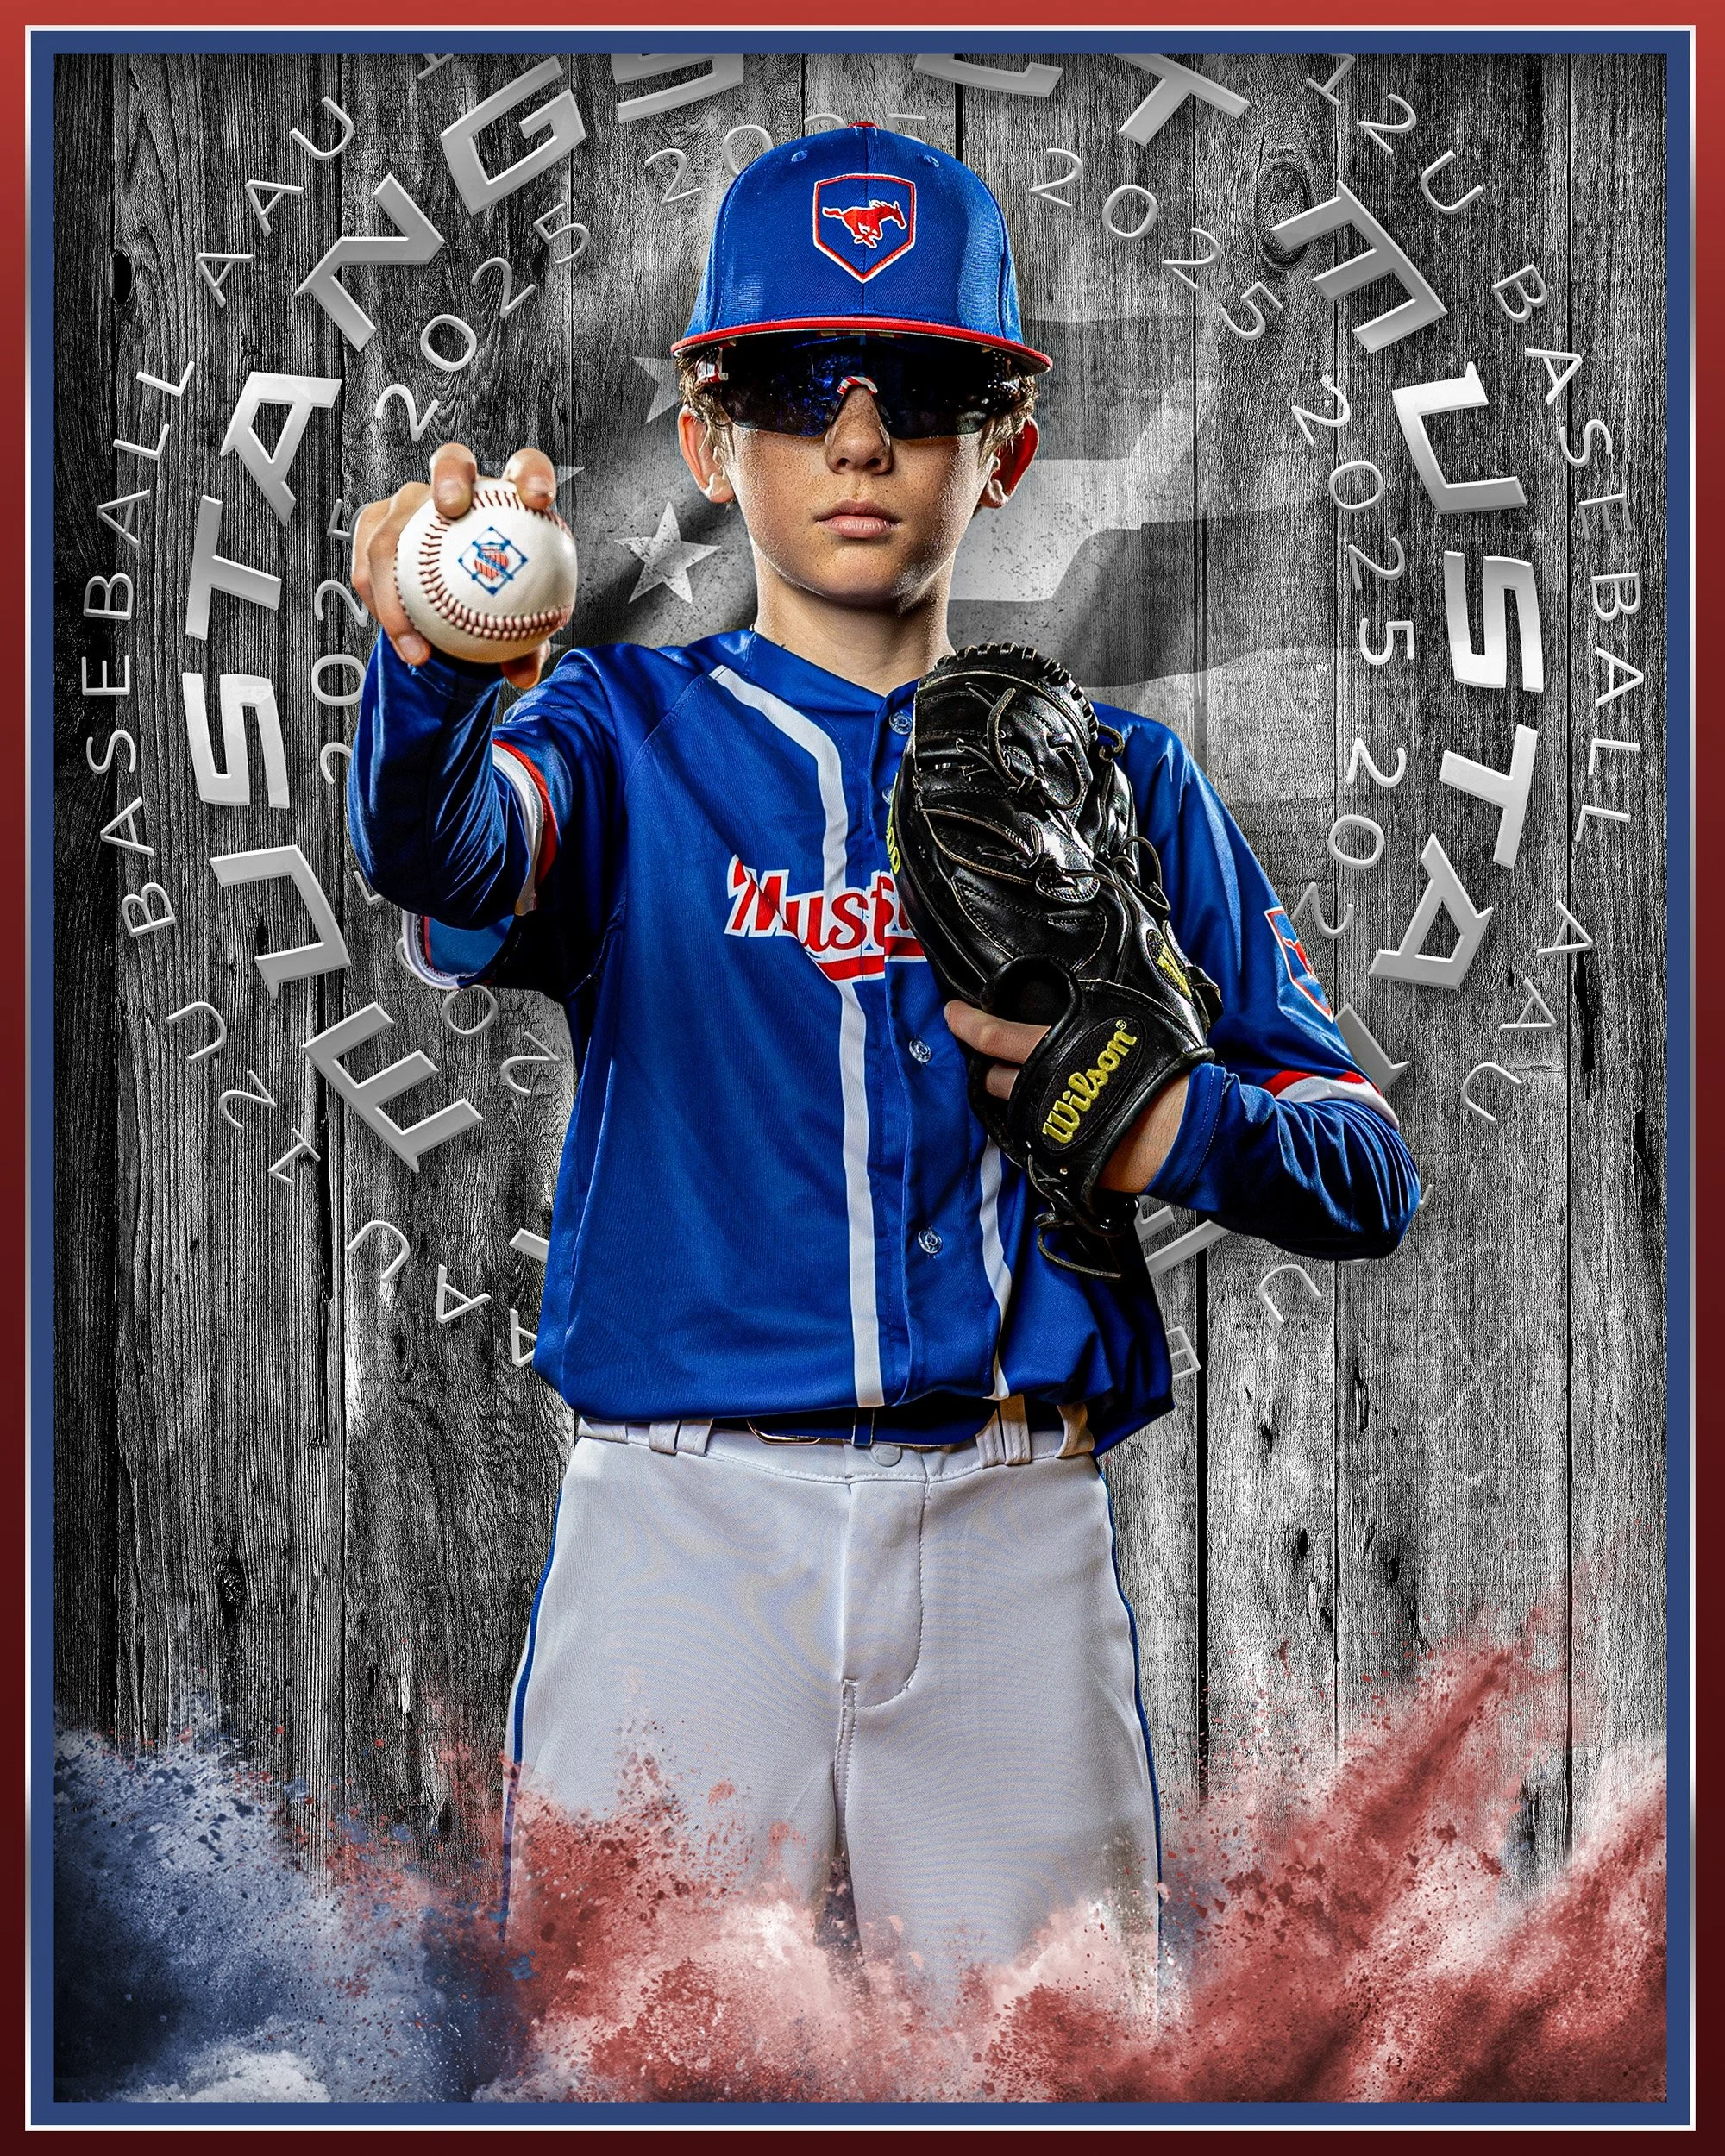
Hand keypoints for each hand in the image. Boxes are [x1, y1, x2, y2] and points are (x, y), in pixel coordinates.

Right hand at [350, 442, 560, 689]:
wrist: (452, 613)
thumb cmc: (495, 610)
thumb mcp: (517, 634)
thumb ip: (526, 647)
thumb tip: (525, 673)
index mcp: (504, 501)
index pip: (523, 469)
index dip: (532, 474)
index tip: (538, 498)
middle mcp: (454, 490)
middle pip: (449, 462)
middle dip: (449, 476)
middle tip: (452, 508)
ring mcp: (410, 505)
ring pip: (394, 525)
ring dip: (397, 580)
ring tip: (417, 635)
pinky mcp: (375, 527)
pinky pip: (369, 565)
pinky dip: (382, 604)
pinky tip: (403, 640)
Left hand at [942, 1000, 1190, 1193]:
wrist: (1186, 1130)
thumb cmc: (1163, 1072)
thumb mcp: (1120, 1026)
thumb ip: (1083, 1018)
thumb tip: (1065, 1008)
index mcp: (1053, 1052)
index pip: (992, 1037)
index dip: (967, 1023)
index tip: (952, 1014)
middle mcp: (1040, 1091)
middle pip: (993, 1079)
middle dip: (991, 1067)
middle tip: (1002, 1056)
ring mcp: (1045, 1129)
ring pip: (1010, 1112)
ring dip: (1014, 1098)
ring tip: (1037, 1088)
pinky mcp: (1057, 1159)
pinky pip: (1033, 1139)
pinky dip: (1036, 1125)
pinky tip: (1055, 1116)